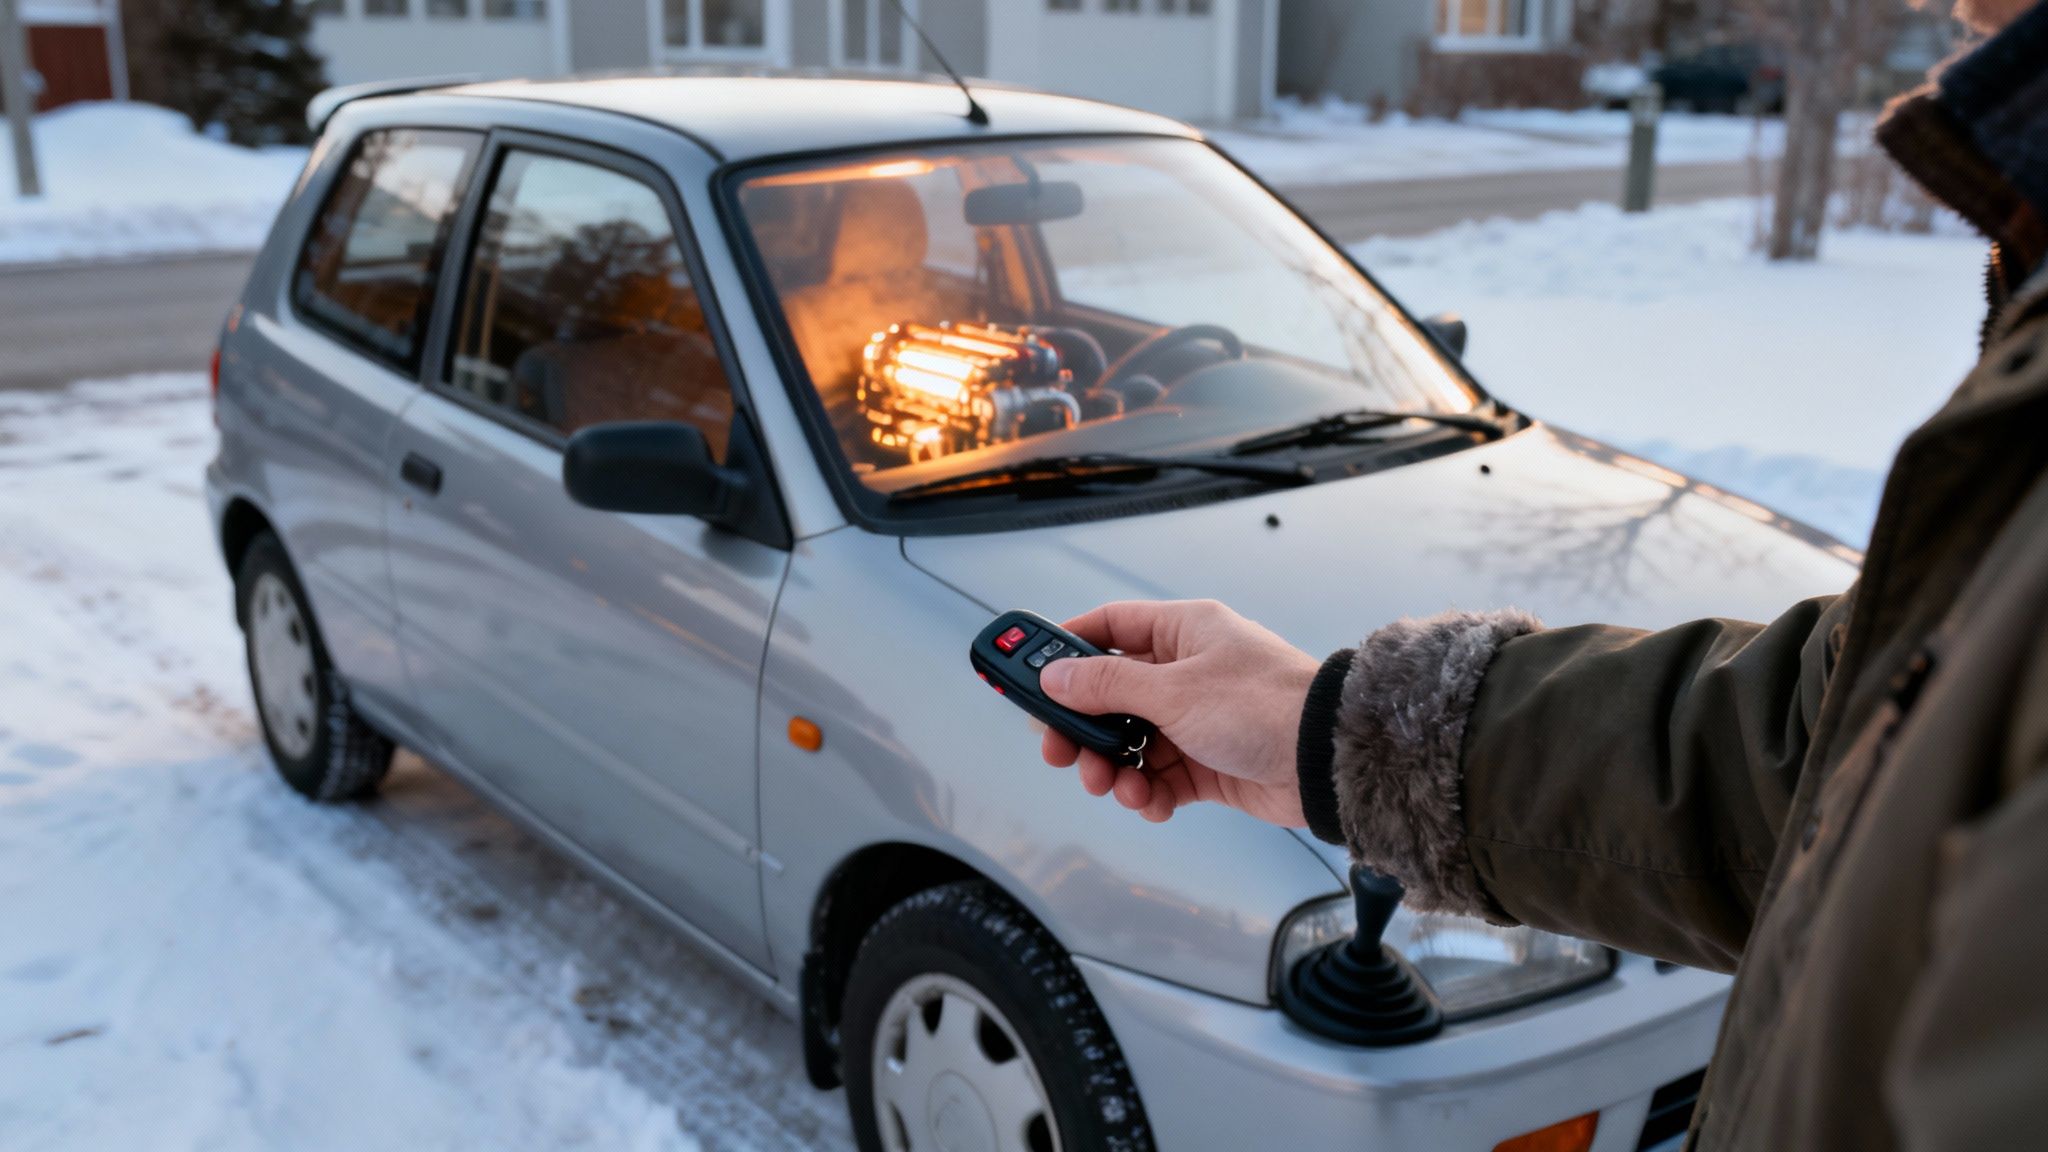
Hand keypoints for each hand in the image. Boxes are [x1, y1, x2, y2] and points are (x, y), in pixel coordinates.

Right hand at [1037, 600, 1320, 826]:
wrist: (1327, 761)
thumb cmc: (1266, 706)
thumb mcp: (1173, 690)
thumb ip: (1107, 685)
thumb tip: (1054, 677)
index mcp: (1182, 632)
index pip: (1109, 626)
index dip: (1067, 648)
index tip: (1031, 675)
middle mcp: (1187, 671)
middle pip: (1111, 695)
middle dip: (1083, 727)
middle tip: (1059, 751)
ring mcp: (1198, 718)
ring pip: (1132, 742)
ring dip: (1115, 768)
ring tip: (1116, 786)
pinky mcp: (1209, 762)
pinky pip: (1162, 777)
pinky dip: (1150, 792)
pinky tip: (1152, 801)